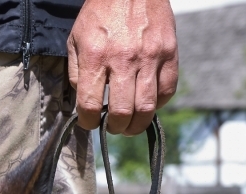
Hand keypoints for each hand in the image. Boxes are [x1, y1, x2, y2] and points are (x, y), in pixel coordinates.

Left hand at [67, 0, 177, 134]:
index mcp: (96, 56)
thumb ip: (77, 73)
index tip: (88, 123)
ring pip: (146, 107)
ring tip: (129, 125)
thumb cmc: (99, 14)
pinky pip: (167, 90)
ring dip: (136, 124)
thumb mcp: (75, 39)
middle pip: (121, 112)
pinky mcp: (169, 53)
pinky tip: (147, 104)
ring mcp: (150, 57)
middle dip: (114, 128)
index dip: (87, 122)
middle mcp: (123, 59)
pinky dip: (157, 105)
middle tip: (112, 127)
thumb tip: (84, 102)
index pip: (90, 104)